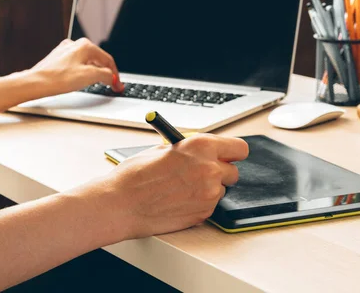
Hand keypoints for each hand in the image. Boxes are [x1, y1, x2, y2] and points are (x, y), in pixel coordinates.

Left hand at [30, 38, 123, 95]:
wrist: (36, 83)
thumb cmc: (58, 78)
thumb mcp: (90, 76)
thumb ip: (106, 75)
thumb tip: (111, 77)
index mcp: (85, 46)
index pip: (108, 60)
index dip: (115, 74)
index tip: (118, 85)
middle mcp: (75, 45)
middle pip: (97, 60)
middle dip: (105, 73)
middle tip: (111, 86)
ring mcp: (65, 51)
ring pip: (86, 63)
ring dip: (94, 73)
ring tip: (96, 85)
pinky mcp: (58, 59)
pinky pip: (76, 65)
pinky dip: (82, 73)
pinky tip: (80, 81)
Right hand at [87, 134, 248, 241]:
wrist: (120, 204)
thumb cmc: (135, 176)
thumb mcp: (163, 149)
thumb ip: (188, 149)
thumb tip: (201, 151)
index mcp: (201, 146)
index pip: (239, 147)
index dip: (231, 152)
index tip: (227, 155)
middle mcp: (210, 169)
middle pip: (233, 171)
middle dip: (220, 172)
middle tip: (201, 173)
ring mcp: (209, 193)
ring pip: (220, 190)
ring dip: (207, 189)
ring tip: (181, 189)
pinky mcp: (203, 213)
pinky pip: (209, 206)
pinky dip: (198, 203)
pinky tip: (177, 201)